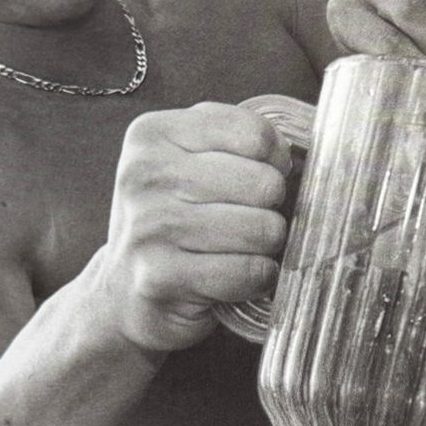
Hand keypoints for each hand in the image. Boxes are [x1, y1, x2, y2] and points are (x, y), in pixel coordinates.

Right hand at [89, 103, 291, 352]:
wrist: (122, 292)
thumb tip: (302, 152)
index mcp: (154, 134)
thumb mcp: (191, 161)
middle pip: (264, 183)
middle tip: (248, 221)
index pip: (254, 133)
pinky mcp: (159, 277)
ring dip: (266, 246)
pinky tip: (235, 275)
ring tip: (240, 249)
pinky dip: (257, 278)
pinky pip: (247, 271)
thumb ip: (238, 140)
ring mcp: (148, 227)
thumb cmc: (175, 219)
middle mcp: (144, 175)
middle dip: (271, 208)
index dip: (274, 161)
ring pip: (262, 229)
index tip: (259, 178)